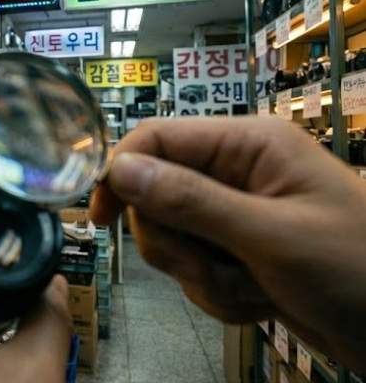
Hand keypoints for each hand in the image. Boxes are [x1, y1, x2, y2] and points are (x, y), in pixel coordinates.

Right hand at [91, 117, 365, 371]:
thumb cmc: (355, 269)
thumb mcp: (269, 236)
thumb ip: (190, 200)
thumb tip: (118, 168)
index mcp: (248, 145)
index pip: (157, 139)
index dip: (121, 173)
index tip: (100, 219)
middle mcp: (237, 172)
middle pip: (156, 196)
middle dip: (178, 245)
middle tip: (213, 268)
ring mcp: (237, 214)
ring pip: (173, 240)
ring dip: (204, 277)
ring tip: (253, 289)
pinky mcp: (239, 251)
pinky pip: (196, 270)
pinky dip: (220, 294)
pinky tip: (261, 301)